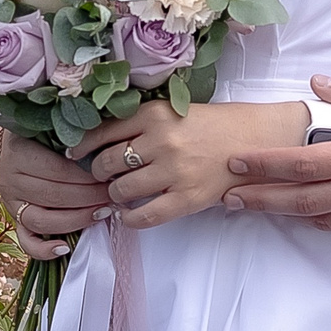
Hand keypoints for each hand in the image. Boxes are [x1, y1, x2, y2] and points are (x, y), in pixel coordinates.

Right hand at [0, 132, 114, 260]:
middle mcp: (7, 177)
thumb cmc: (46, 130)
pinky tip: (64, 248)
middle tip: (114, 195)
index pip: (57, 171)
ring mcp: (9, 201)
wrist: (23, 135)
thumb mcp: (55, 125)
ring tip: (101, 214)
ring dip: (76, 220)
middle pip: (52, 196)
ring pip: (41, 220)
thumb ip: (75, 136)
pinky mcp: (14, 219)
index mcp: (17, 151)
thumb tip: (105, 150)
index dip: (87, 178)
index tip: (112, 178)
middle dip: (89, 198)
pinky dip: (43, 250)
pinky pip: (25, 241)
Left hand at [84, 101, 309, 230]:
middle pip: (107, 163)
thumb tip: (98, 142)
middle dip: (99, 173)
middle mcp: (161, 141)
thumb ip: (140, 123)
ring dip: (115, 195)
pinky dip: (130, 219)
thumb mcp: (172, 111)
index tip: (75, 153)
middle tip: (104, 176)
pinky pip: (145, 216)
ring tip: (121, 192)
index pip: (102, 132)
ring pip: (121, 190)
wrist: (254, 140)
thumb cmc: (211, 125)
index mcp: (154, 114)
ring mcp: (174, 171)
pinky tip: (130, 215)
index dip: (82, 146)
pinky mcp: (187, 198)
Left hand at [219, 77, 330, 235]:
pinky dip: (329, 222)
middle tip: (229, 198)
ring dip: (291, 214)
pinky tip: (314, 216)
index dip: (265, 166)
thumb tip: (317, 84)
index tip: (234, 163)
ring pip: (328, 220)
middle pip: (305, 201)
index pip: (303, 164)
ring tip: (263, 207)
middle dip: (263, 200)